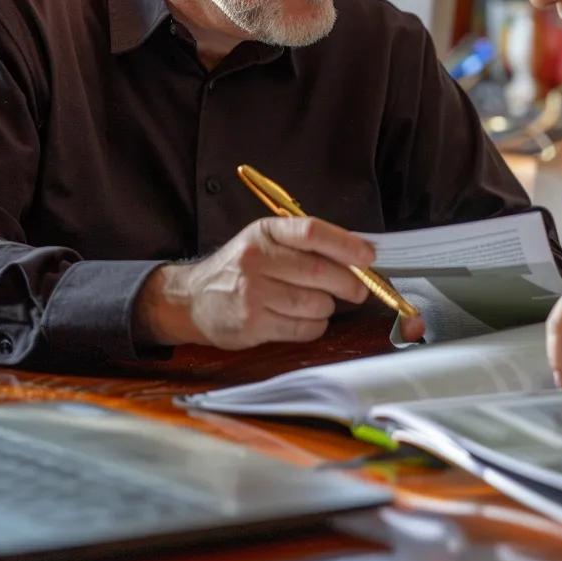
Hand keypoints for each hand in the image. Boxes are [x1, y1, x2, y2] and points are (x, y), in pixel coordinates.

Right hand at [135, 216, 424, 349]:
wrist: (193, 299)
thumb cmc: (240, 267)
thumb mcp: (265, 240)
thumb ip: (305, 243)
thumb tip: (359, 253)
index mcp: (264, 232)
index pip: (312, 232)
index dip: (346, 245)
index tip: (368, 256)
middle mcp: (256, 260)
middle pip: (319, 272)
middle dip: (349, 283)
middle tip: (359, 289)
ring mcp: (252, 294)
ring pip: (315, 303)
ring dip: (329, 306)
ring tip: (321, 302)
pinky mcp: (252, 325)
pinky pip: (303, 328)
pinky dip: (315, 325)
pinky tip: (306, 317)